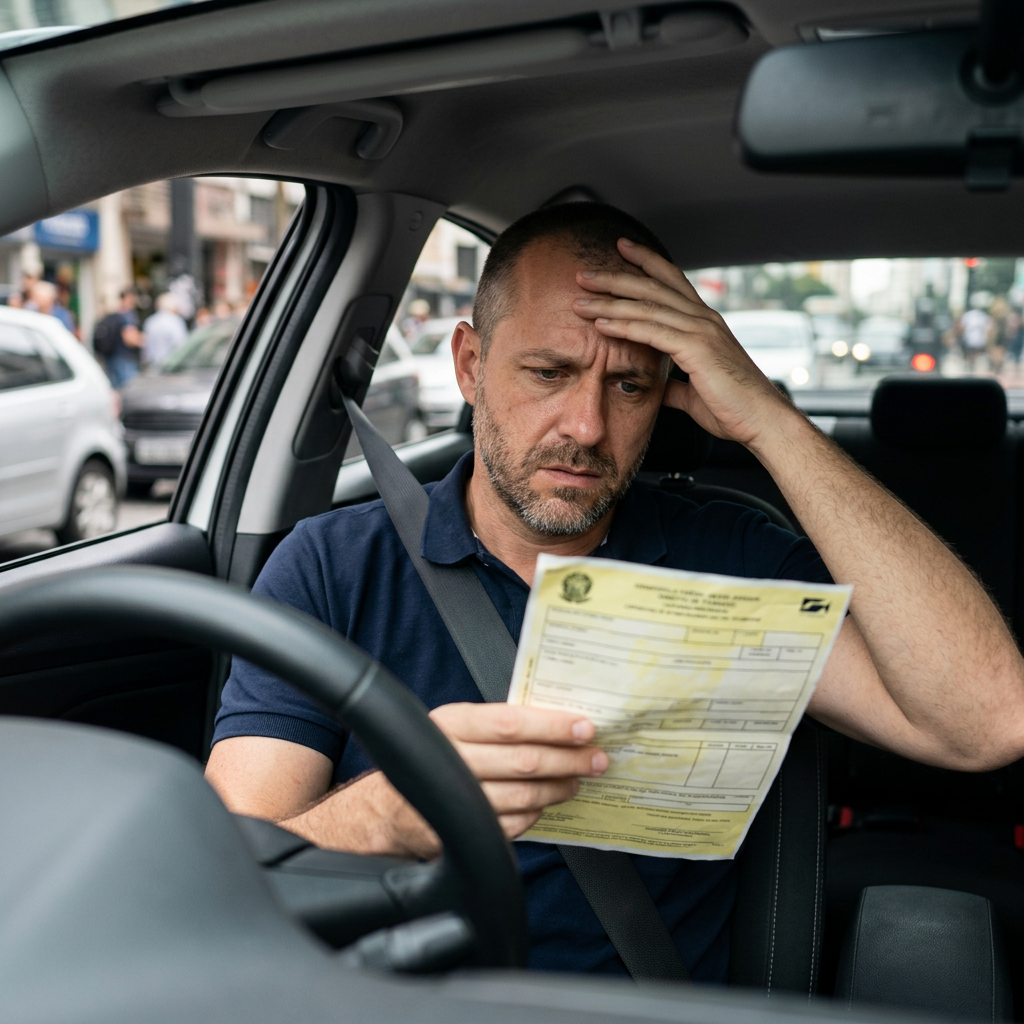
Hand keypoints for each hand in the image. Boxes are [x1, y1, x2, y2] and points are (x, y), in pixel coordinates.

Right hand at [430, 702, 607, 842]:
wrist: (391, 805)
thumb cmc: (434, 756)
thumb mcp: (455, 727)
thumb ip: (496, 724)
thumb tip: (559, 722)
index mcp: (451, 723)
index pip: (511, 723)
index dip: (552, 726)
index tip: (585, 727)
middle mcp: (451, 759)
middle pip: (524, 761)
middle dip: (568, 760)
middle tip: (597, 759)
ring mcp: (456, 800)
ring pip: (523, 795)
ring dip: (558, 788)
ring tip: (576, 780)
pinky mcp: (463, 831)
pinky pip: (514, 823)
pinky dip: (536, 812)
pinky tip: (546, 802)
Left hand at [571, 238, 795, 448]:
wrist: (761, 421)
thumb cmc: (733, 408)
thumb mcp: (695, 393)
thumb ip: (675, 386)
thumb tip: (659, 389)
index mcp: (705, 323)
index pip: (671, 281)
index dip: (646, 262)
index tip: (621, 249)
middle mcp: (704, 318)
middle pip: (653, 286)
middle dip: (616, 277)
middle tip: (585, 274)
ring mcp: (701, 330)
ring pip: (648, 306)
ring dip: (611, 301)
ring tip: (581, 298)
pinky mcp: (697, 348)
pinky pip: (653, 331)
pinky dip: (625, 325)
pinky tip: (601, 324)